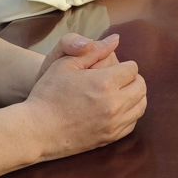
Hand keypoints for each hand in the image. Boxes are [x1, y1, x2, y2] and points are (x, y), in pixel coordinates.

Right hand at [24, 39, 146, 159]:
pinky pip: (132, 122)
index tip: (112, 68)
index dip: (123, 65)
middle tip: (118, 79)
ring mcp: (113, 123)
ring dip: (134, 96)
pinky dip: (129, 113)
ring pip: (140, 105)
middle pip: (141, 86)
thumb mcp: (64, 64)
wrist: (36, 131)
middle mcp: (114, 104)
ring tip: (119, 92)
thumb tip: (116, 39)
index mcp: (104, 83)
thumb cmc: (48, 94)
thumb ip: (93, 50)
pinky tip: (116, 109)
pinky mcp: (110, 138)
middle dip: (132, 79)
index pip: (132, 68)